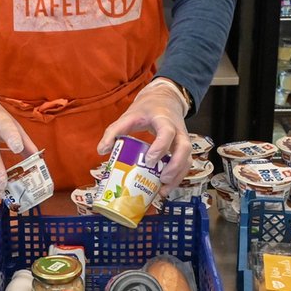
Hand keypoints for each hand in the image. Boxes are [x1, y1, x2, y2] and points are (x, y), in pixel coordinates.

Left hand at [96, 78, 192, 195]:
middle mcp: (178, 130)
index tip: (149, 161)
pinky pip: (185, 164)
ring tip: (162, 190)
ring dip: (177, 176)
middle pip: (185, 148)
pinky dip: (177, 177)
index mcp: (164, 120)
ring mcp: (183, 140)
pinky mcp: (183, 149)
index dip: (160, 147)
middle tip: (161, 179)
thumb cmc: (146, 110)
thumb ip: (114, 131)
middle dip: (175, 166)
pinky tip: (164, 188)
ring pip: (188, 159)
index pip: (167, 132)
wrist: (164, 100)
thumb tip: (102, 151)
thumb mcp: (128, 116)